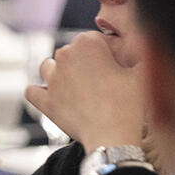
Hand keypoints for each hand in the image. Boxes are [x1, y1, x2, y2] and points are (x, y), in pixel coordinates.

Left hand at [24, 32, 145, 152]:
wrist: (112, 135)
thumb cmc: (128, 103)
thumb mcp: (141, 71)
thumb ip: (139, 52)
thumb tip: (142, 45)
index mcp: (87, 43)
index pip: (96, 38)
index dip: (108, 51)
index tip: (118, 64)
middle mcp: (64, 57)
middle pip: (72, 52)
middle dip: (86, 61)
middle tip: (104, 78)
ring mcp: (51, 80)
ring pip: (48, 66)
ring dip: (60, 72)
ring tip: (78, 85)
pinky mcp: (45, 101)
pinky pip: (32, 91)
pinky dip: (40, 92)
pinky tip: (52, 96)